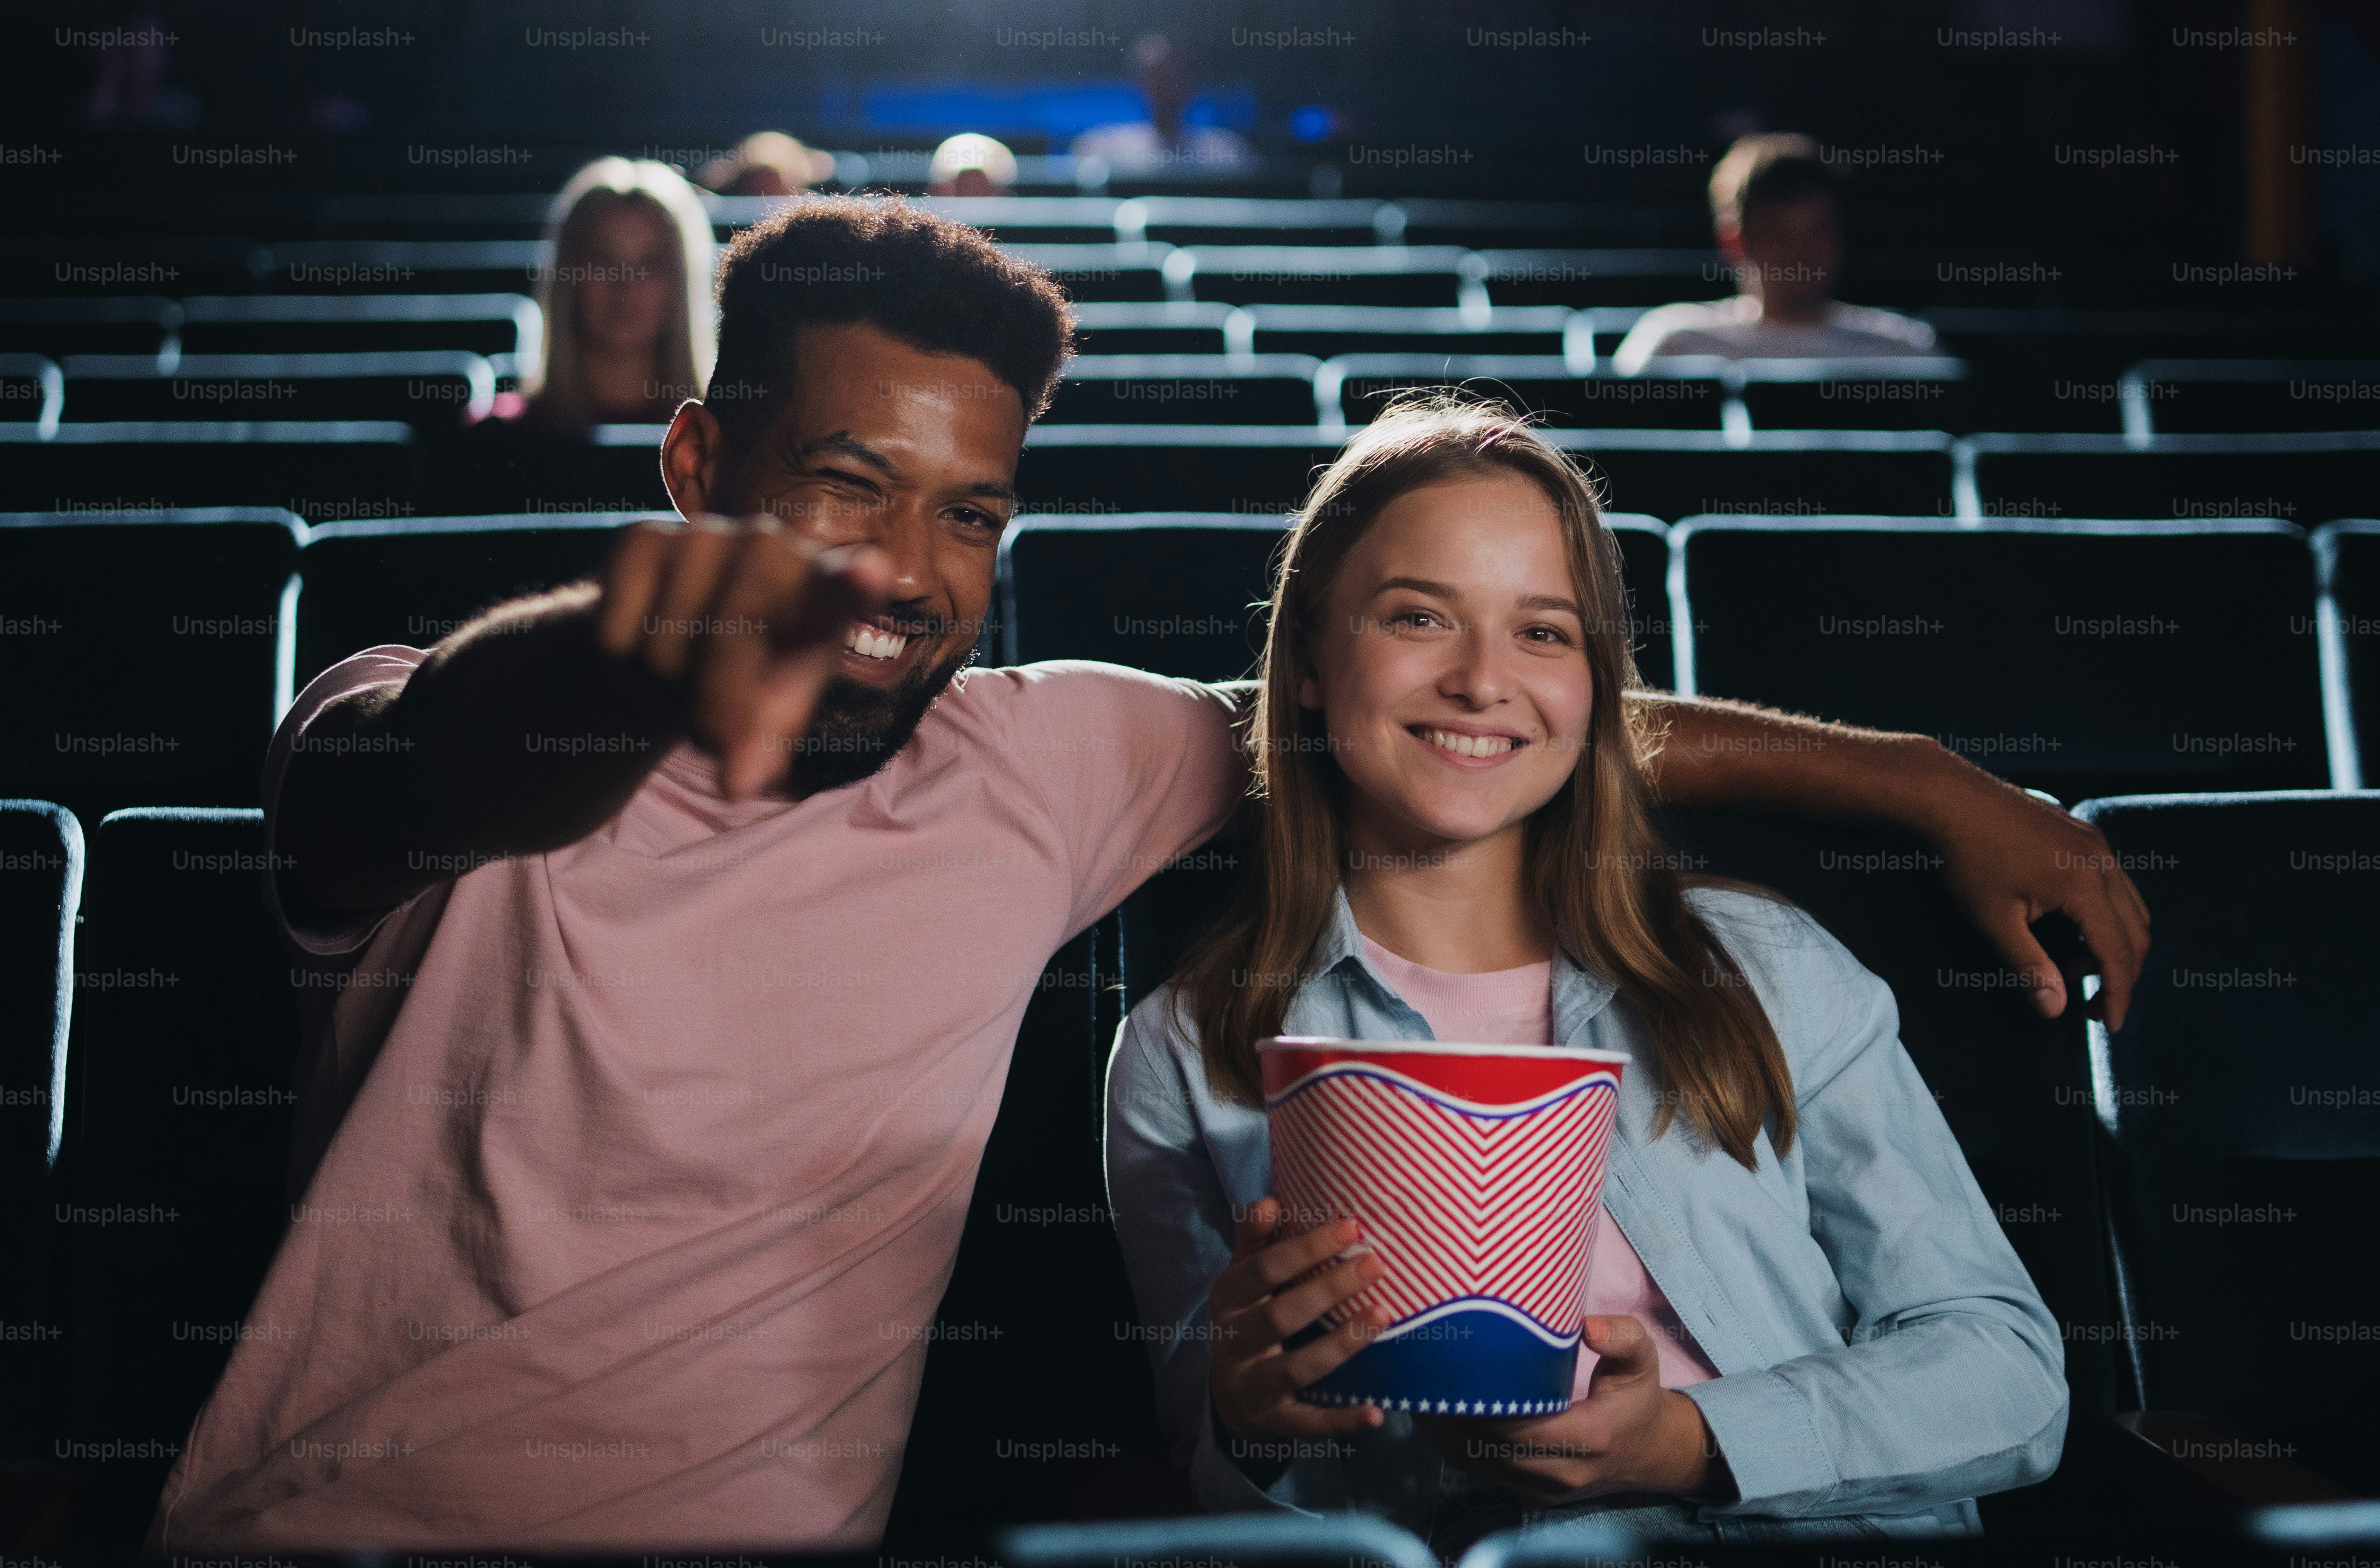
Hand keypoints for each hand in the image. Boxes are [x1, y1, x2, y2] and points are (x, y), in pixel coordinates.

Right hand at [594, 514, 891, 799]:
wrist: (672, 639)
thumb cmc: (744, 679)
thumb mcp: (765, 717)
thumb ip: (761, 749)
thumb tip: (736, 785)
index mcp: (824, 593)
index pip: (847, 587)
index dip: (857, 582)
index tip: (869, 578)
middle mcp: (771, 547)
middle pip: (732, 631)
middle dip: (715, 700)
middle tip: (709, 741)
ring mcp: (706, 533)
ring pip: (667, 638)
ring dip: (666, 684)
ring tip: (681, 679)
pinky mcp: (643, 536)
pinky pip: (620, 627)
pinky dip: (623, 658)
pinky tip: (643, 645)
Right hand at [1208, 1198, 1392, 1441]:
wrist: (1229, 1393)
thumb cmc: (1249, 1317)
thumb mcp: (1244, 1278)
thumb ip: (1255, 1240)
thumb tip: (1268, 1200)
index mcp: (1228, 1299)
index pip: (1264, 1269)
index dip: (1306, 1248)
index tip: (1352, 1227)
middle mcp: (1233, 1343)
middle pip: (1281, 1316)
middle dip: (1329, 1288)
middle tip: (1376, 1264)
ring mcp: (1252, 1386)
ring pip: (1297, 1368)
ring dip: (1341, 1344)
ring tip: (1383, 1316)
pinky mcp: (1273, 1422)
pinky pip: (1307, 1423)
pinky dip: (1341, 1421)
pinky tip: (1376, 1414)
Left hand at [1419, 1315, 1722, 1505]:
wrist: (1648, 1453)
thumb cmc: (1636, 1399)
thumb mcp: (1642, 1361)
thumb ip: (1622, 1338)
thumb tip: (1587, 1326)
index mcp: (1588, 1440)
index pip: (1518, 1427)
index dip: (1479, 1402)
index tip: (1450, 1364)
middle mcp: (1560, 1473)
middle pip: (1485, 1446)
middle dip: (1449, 1411)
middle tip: (1419, 1369)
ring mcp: (1540, 1490)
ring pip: (1473, 1463)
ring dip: (1440, 1428)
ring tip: (1416, 1386)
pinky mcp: (1526, 1494)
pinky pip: (1477, 1471)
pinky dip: (1450, 1443)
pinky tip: (1432, 1412)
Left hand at [1921, 762, 2150, 1028]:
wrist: (1951, 798)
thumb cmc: (1967, 859)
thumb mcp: (1994, 920)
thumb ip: (2029, 966)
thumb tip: (2056, 1011)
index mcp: (2086, 886)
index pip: (2118, 954)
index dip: (2119, 994)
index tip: (2109, 1025)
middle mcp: (2103, 862)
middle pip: (2136, 933)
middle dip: (2121, 974)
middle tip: (2092, 1004)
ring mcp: (2097, 845)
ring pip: (2131, 908)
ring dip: (2113, 945)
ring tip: (2071, 968)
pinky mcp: (2086, 836)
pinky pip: (2115, 885)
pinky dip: (2104, 917)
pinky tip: (2069, 931)